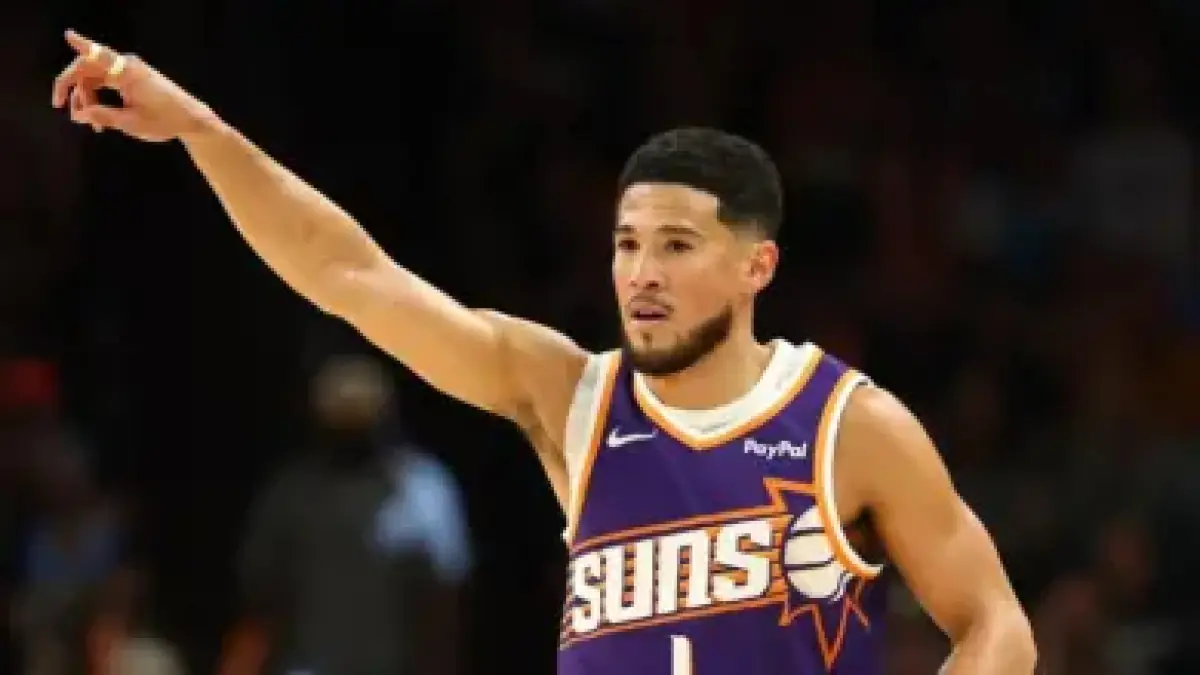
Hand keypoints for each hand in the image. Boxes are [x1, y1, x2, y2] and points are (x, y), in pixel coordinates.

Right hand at [51, 30, 216, 141]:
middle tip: (59, 105)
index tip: (69, 35)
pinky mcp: (130, 78)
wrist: (190, 119)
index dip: (83, 45)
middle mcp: (128, 67)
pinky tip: (99, 122)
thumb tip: (78, 115)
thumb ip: (103, 116)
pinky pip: (105, 83)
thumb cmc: (165, 121)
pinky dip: (98, 100)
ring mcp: (129, 71)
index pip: (101, 55)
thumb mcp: (132, 124)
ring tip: (92, 125)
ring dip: (87, 99)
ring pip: (94, 78)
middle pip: (88, 68)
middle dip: (72, 87)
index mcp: (130, 73)